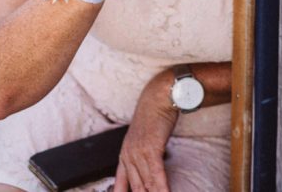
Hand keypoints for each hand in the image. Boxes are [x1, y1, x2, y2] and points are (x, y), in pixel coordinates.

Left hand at [114, 69, 177, 191]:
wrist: (158, 99)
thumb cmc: (153, 118)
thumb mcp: (142, 140)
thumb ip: (142, 156)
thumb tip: (149, 171)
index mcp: (124, 156)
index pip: (120, 185)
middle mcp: (128, 156)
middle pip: (135, 188)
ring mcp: (138, 153)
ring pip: (146, 184)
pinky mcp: (151, 149)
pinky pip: (156, 173)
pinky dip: (161, 187)